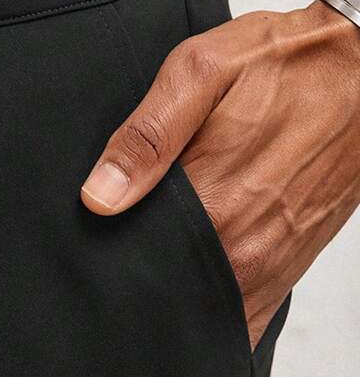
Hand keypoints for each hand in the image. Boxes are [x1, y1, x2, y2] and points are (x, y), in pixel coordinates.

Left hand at [80, 0, 359, 348]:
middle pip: (168, 297)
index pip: (138, 265)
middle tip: (110, 268)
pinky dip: (214, 309)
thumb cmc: (285, 62)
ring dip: (175, 303)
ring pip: (206, 313)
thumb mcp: (201, 73)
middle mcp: (244, 246)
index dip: (108, 266)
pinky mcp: (289, 265)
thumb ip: (147, 135)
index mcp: (215, 203)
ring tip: (149, 277)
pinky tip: (189, 288)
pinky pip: (244, 312)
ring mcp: (270, 262)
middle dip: (136, 289)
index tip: (87, 261)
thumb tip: (99, 196)